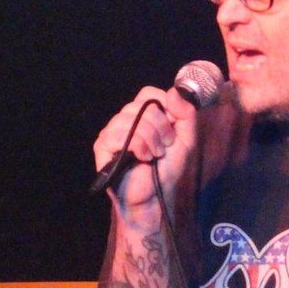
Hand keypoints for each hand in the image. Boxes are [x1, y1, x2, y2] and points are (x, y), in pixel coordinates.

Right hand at [92, 85, 203, 219]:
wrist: (155, 196)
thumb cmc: (167, 169)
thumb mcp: (185, 139)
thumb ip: (185, 114)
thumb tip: (175, 91)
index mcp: (141, 115)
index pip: (148, 93)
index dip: (164, 108)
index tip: (171, 131)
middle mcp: (124, 119)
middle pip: (142, 105)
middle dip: (160, 128)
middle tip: (163, 147)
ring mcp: (111, 132)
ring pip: (130, 118)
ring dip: (150, 139)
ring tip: (153, 155)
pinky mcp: (102, 146)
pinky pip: (119, 134)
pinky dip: (137, 145)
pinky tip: (142, 158)